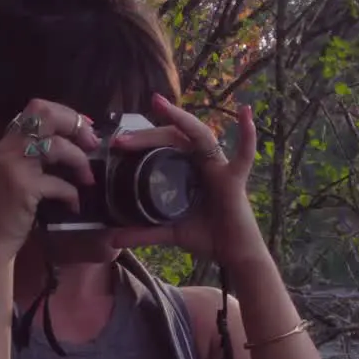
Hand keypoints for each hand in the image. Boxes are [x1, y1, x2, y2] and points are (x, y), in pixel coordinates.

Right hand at [0, 99, 98, 260]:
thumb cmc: (6, 210)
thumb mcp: (17, 174)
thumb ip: (36, 157)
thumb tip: (75, 145)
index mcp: (9, 141)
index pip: (38, 108)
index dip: (67, 114)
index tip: (86, 129)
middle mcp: (9, 147)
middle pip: (46, 114)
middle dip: (76, 125)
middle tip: (92, 143)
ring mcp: (14, 165)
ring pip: (57, 146)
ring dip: (80, 161)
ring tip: (88, 179)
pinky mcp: (23, 187)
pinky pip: (59, 183)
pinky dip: (72, 194)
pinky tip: (74, 206)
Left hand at [108, 94, 267, 266]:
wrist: (233, 254)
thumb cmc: (207, 237)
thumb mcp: (169, 232)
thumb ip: (143, 233)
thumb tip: (111, 240)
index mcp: (186, 169)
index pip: (162, 145)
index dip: (141, 141)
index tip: (118, 143)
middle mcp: (202, 162)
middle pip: (174, 137)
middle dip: (147, 135)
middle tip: (122, 140)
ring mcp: (219, 167)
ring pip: (199, 135)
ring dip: (180, 119)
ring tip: (160, 105)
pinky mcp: (234, 178)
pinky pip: (244, 154)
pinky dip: (247, 134)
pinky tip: (245, 111)